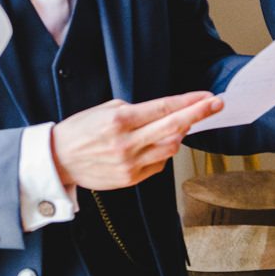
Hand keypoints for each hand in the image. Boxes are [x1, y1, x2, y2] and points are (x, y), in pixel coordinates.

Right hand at [51, 91, 224, 190]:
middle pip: (174, 127)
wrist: (56, 161)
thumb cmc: (80, 131)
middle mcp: (126, 143)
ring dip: (180, 134)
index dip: (190, 102)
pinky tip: (156, 144)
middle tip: (217, 104)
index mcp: (119, 120)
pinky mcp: (130, 179)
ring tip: (178, 124)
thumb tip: (169, 113)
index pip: (164, 108)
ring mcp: (129, 164)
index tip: (208, 96)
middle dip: (199, 114)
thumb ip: (138, 111)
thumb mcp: (105, 110)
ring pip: (171, 147)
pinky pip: (159, 164)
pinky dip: (163, 151)